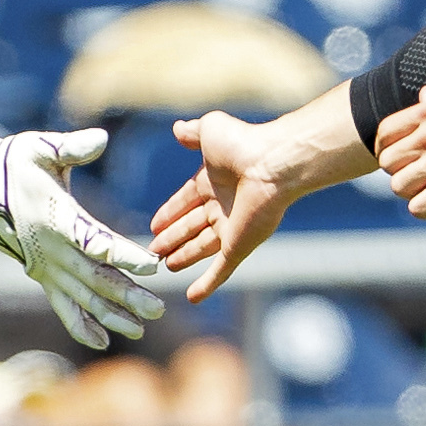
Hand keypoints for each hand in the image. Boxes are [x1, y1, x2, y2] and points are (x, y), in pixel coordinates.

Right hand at [0, 129, 167, 349]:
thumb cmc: (15, 163)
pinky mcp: (41, 275)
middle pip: (95, 277)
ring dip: (111, 315)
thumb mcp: (41, 149)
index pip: (96, 240)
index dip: (124, 254)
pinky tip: (102, 341)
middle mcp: (52, 249)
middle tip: (159, 309)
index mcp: (57, 218)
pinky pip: (61, 305)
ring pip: (82, 297)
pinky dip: (80, 324)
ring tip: (141, 329)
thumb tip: (102, 138)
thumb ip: (72, 148)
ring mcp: (45, 266)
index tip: (153, 266)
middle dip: (127, 295)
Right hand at [151, 110, 305, 300]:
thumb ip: (192, 132)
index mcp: (213, 181)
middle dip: (172, 238)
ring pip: (200, 248)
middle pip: (191, 226)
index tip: (154, 224)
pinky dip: (207, 284)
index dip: (170, 212)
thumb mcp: (210, 130)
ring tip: (165, 265)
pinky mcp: (238, 246)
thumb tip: (177, 129)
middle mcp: (222, 205)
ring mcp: (231, 228)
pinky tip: (194, 297)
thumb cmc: (242, 144)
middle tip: (153, 250)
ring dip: (183, 256)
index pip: (186, 200)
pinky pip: (220, 270)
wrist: (271, 164)